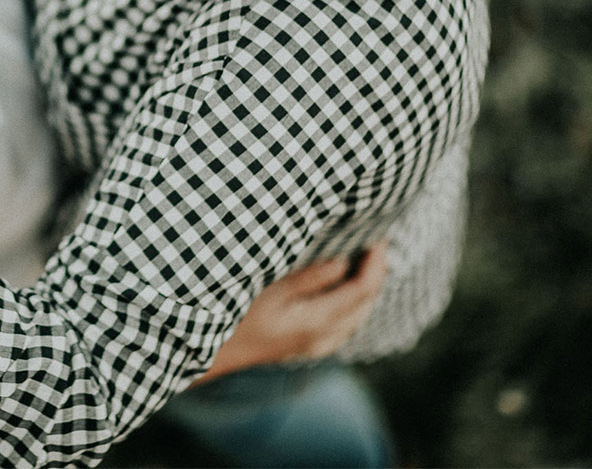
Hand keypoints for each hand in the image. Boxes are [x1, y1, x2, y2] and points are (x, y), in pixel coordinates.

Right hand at [200, 243, 388, 383]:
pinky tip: (347, 289)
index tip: (378, 238)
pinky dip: (353, 304)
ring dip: (366, 289)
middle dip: (376, 273)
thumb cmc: (235, 316)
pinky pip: (345, 326)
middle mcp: (323, 338)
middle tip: (376, 243)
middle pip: (366, 305)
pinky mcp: (308, 347)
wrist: (213, 354)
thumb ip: (310, 277)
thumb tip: (343, 263)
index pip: (362, 291)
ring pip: (358, 317)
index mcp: (316, 322)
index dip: (375, 263)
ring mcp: (316, 346)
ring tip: (366, 260)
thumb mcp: (270, 288)